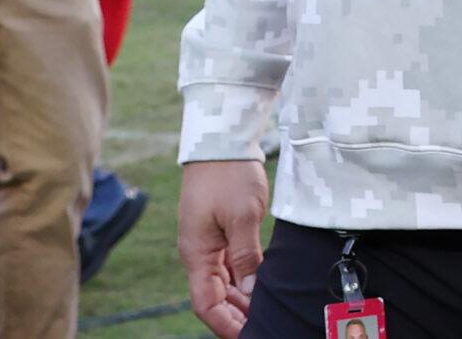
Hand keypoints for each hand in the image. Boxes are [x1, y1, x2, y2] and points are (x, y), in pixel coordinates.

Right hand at [178, 159, 268, 338]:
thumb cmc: (229, 176)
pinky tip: (260, 287)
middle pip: (214, 297)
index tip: (248, 334)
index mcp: (197, 254)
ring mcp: (208, 244)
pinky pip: (229, 266)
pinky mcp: (220, 233)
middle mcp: (199, 254)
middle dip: (236, 316)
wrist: (222, 142)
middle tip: (264, 326)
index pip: (206, 303)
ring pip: (223, 283)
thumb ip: (246, 256)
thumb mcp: (242, 216)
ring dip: (241, 300)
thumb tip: (250, 291)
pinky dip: (243, 280)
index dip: (225, 324)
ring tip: (265, 312)